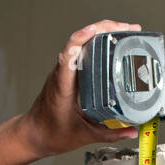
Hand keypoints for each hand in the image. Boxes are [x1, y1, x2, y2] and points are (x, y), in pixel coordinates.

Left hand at [16, 19, 144, 158]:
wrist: (32, 135)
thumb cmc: (50, 134)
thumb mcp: (84, 136)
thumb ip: (110, 134)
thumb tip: (131, 132)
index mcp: (62, 86)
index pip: (68, 55)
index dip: (81, 39)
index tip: (96, 29)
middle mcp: (61, 74)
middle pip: (80, 41)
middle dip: (104, 29)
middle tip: (128, 29)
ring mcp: (63, 72)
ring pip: (81, 43)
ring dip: (101, 33)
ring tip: (125, 31)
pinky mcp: (66, 74)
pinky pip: (81, 51)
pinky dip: (97, 43)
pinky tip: (111, 44)